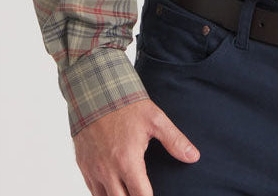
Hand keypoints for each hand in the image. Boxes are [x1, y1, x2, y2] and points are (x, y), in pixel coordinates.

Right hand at [73, 97, 199, 195]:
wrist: (95, 91)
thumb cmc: (126, 105)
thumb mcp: (155, 119)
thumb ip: (174, 140)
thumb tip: (193, 156)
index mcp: (128, 161)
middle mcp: (108, 171)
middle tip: (142, 192)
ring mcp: (93, 170)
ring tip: (130, 191)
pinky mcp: (83, 166)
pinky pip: (92, 191)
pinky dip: (103, 194)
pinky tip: (114, 190)